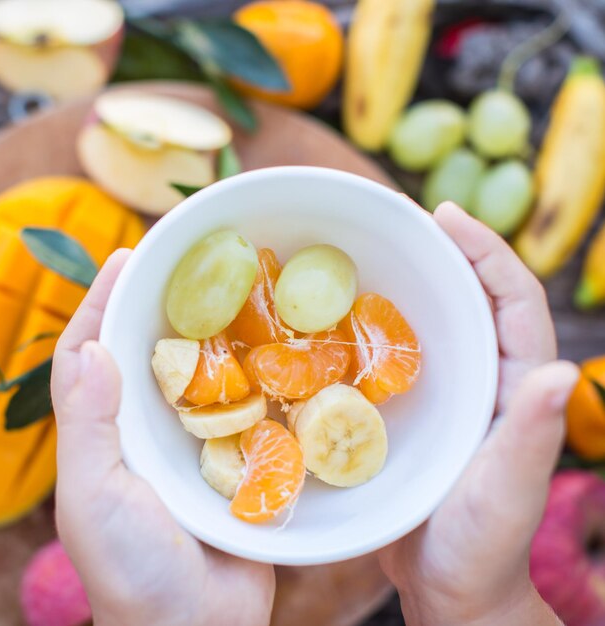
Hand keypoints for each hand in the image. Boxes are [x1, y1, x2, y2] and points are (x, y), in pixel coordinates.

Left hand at [51, 250, 274, 625]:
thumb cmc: (133, 568)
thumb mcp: (95, 497)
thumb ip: (88, 426)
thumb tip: (91, 349)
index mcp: (109, 431)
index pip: (94, 353)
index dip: (104, 303)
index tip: (126, 257)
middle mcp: (150, 428)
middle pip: (153, 350)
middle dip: (165, 305)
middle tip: (192, 262)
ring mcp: (197, 441)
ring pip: (204, 371)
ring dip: (219, 332)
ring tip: (240, 291)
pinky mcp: (240, 458)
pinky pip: (248, 406)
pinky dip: (260, 375)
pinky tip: (279, 349)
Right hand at [380, 202, 576, 625]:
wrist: (448, 587)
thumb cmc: (480, 548)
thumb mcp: (505, 494)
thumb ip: (531, 436)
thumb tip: (557, 373)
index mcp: (515, 384)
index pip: (512, 299)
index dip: (485, 251)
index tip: (445, 215)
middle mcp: (485, 377)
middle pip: (470, 296)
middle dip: (442, 251)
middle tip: (397, 218)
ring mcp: (450, 391)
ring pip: (431, 319)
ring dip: (406, 280)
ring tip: (364, 253)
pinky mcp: (416, 408)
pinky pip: (397, 354)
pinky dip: (374, 327)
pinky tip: (337, 319)